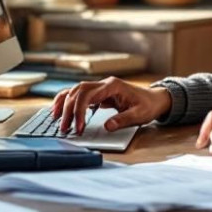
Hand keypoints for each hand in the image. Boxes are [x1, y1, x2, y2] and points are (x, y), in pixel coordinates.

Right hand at [50, 77, 172, 133]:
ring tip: (56, 119)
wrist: (155, 99)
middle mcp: (104, 83)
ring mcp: (100, 87)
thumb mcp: (139, 115)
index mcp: (113, 86)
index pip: (88, 95)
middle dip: (69, 110)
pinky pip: (79, 94)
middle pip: (78, 92)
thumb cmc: (148, 106)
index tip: (78, 127)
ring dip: (64, 104)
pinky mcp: (98, 93)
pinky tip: (60, 110)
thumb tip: (107, 126)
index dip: (80, 111)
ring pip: (75, 90)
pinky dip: (68, 101)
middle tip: (65, 128)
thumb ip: (123, 120)